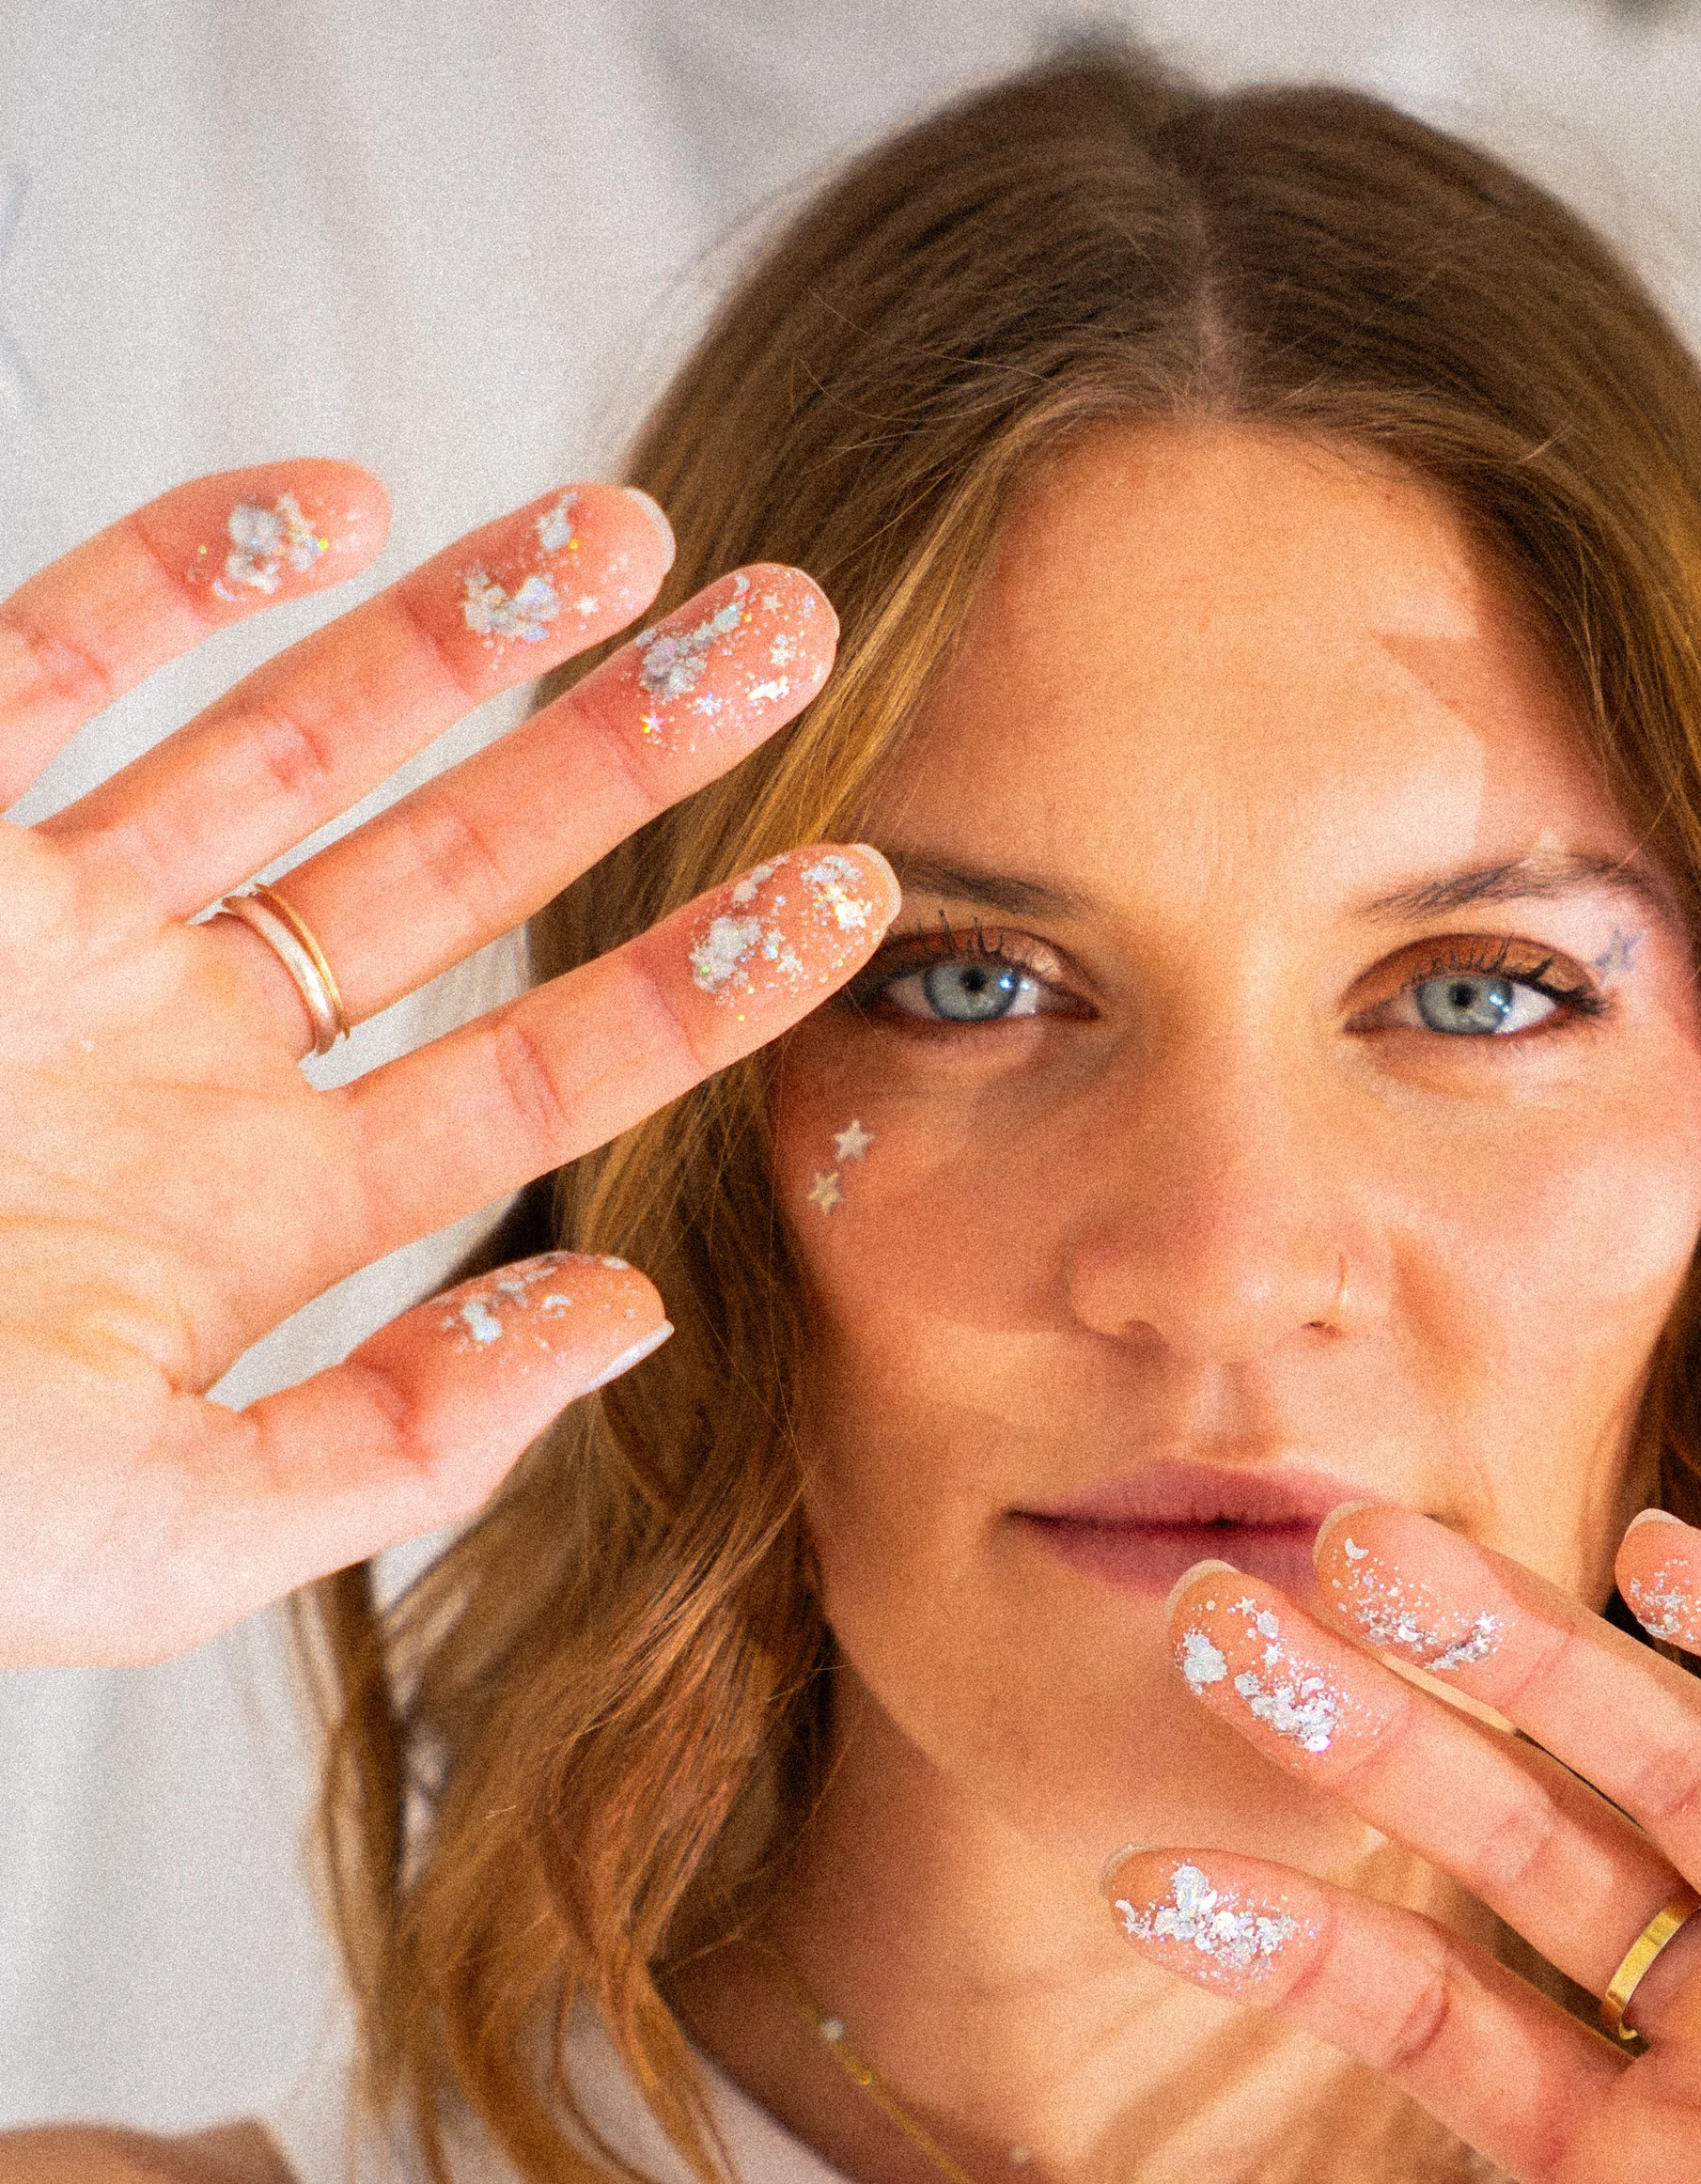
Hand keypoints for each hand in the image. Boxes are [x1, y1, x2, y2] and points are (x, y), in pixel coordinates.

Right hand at [0, 463, 895, 1668]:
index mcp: (269, 1204)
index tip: (860, 893)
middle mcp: (186, 1047)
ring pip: (291, 740)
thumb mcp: (159, 1535)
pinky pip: (42, 664)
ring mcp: (51, 931)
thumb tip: (627, 1311)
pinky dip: (179, 576)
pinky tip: (336, 505)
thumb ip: (402, 1442)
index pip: (540, 1069)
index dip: (704, 982)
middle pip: (458, 870)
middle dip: (625, 749)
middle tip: (796, 632)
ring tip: (638, 535)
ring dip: (459, 630)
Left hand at [1108, 1507, 1700, 2181]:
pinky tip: (1670, 1558)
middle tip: (1216, 1617)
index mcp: (1655, 2148)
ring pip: (1688, 1771)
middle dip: (1380, 1730)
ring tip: (1366, 1553)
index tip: (1143, 1868)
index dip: (1301, 1936)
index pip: (1443, 2013)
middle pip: (1535, 1844)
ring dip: (1527, 1655)